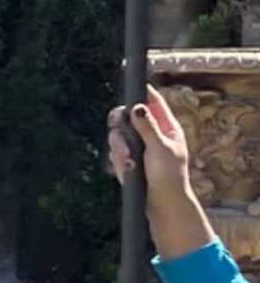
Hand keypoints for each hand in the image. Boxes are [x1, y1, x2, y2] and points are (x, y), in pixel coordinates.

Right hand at [118, 93, 216, 259]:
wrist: (161, 202)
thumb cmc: (169, 175)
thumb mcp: (160, 148)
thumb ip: (147, 127)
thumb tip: (136, 106)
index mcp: (166, 127)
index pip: (153, 101)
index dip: (142, 91)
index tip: (129, 80)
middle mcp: (150, 134)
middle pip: (127, 115)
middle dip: (120, 122)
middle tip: (116, 124)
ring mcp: (138, 146)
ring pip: (117, 134)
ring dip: (119, 147)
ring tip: (129, 161)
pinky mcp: (127, 159)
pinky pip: (114, 151)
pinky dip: (118, 160)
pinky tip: (127, 169)